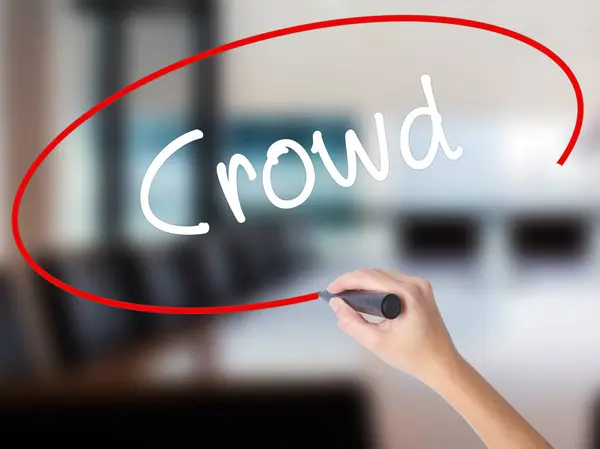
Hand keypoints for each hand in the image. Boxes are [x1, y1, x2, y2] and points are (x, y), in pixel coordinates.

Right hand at [328, 268, 459, 383]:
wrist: (441, 364)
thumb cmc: (412, 356)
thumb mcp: (376, 342)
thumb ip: (352, 322)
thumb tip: (336, 304)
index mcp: (407, 293)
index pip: (368, 277)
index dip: (345, 282)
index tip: (330, 292)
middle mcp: (415, 283)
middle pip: (375, 273)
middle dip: (352, 282)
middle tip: (336, 297)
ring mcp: (420, 285)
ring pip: (383, 276)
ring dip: (363, 284)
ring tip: (347, 299)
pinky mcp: (421, 291)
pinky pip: (392, 282)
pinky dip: (376, 288)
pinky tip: (366, 300)